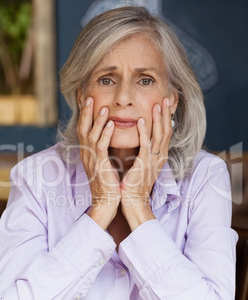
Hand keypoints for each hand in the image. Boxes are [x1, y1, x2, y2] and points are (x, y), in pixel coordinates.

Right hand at [77, 97, 120, 228]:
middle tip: (88, 96)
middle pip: (82, 128)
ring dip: (97, 120)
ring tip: (103, 106)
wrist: (107, 201)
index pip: (83, 129)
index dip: (84, 114)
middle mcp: (86, 153)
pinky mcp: (99, 165)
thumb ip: (103, 148)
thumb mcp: (104, 162)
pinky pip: (101, 146)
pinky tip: (112, 124)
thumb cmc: (108, 182)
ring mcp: (91, 159)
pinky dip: (105, 134)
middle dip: (85, 112)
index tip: (86, 100)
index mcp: (87, 152)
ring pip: (91, 134)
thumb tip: (109, 135)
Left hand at [120, 97, 172, 229]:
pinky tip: (142, 121)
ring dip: (158, 119)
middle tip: (165, 98)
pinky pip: (145, 146)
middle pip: (166, 131)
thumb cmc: (134, 185)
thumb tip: (141, 141)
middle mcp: (159, 157)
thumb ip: (143, 153)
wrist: (133, 202)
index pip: (165, 133)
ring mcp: (153, 161)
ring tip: (157, 104)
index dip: (166, 118)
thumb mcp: (141, 165)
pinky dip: (145, 132)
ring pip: (159, 135)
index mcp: (159, 157)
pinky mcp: (144, 165)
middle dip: (166, 114)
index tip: (164, 105)